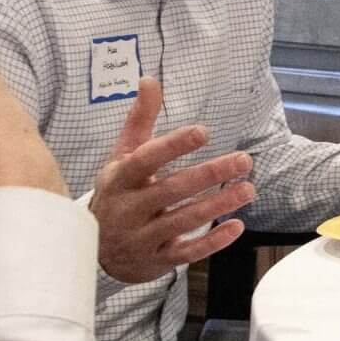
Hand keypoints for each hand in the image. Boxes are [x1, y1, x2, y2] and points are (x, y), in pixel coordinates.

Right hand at [92, 78, 255, 283]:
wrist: (91, 249)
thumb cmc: (117, 193)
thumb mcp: (122, 157)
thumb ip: (140, 121)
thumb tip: (150, 80)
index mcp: (120, 179)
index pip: (146, 159)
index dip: (173, 145)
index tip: (203, 132)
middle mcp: (129, 208)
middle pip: (171, 190)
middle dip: (209, 175)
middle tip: (244, 159)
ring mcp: (142, 237)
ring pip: (183, 221)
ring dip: (218, 205)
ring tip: (248, 189)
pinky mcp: (157, 260)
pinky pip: (187, 252)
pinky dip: (213, 241)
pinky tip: (237, 226)